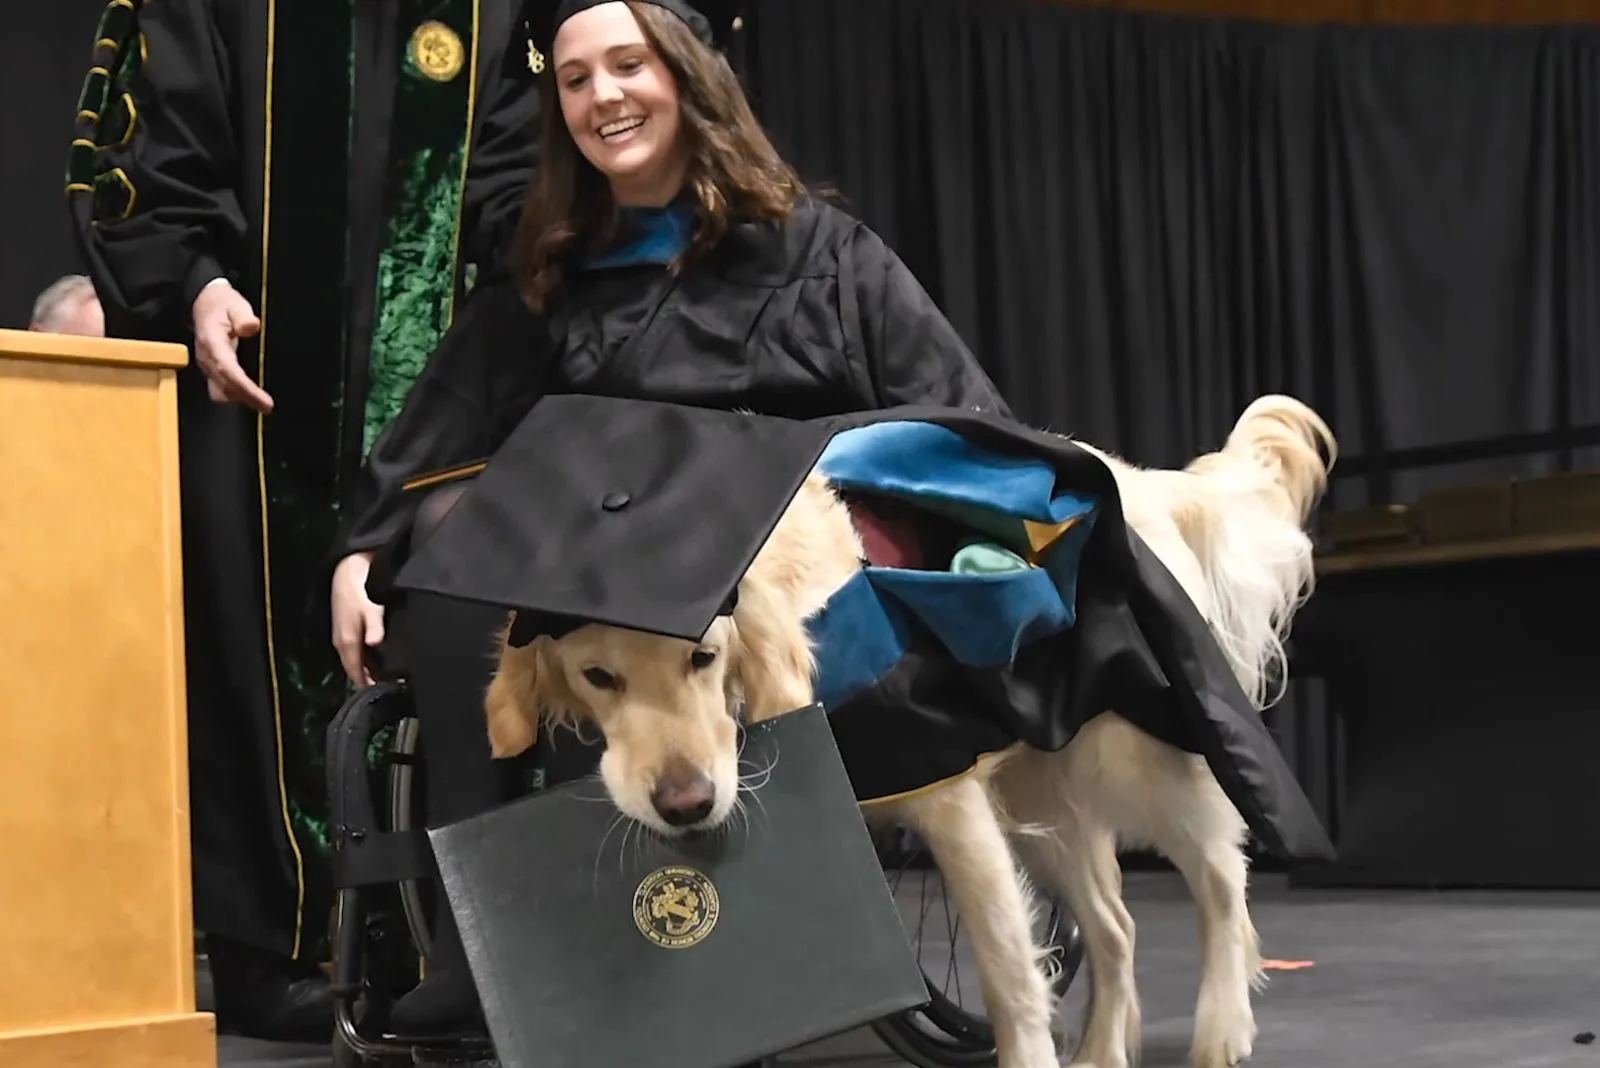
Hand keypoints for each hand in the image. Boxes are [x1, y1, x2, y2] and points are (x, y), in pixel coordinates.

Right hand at [191, 281, 273, 412]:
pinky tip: (248, 395)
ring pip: (220, 390)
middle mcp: (206, 357)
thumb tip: (251, 327)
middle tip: (268, 407)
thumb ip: (243, 316)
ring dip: (239, 398)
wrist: (204, 302)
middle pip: (225, 385)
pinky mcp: (209, 368)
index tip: (264, 400)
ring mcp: (205, 364)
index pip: (229, 370)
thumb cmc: (223, 303)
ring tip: (260, 403)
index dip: (246, 388)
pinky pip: (218, 387)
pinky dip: (233, 394)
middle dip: (246, 398)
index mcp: (212, 342)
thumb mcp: (235, 303)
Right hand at [331, 551, 384, 686]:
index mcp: (346, 642)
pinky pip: (356, 650)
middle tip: (391, 687)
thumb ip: (374, 626)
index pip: (355, 672)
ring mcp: (342, 635)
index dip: (367, 685)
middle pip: (355, 668)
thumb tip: (376, 644)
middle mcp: (341, 642)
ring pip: (356, 659)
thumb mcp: (371, 608)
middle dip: (370, 679)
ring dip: (369, 668)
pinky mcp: (346, 628)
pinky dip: (367, 657)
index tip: (383, 694)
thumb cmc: (361, 589)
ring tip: (389, 676)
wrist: (348, 570)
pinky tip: (381, 657)